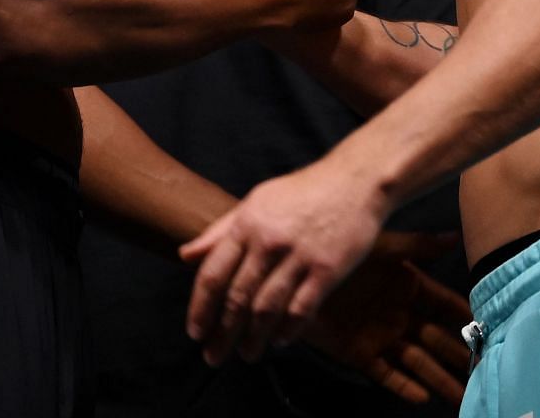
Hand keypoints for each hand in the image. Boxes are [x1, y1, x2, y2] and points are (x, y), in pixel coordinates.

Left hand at [180, 154, 387, 366]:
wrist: (354, 181)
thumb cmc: (301, 192)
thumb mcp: (255, 202)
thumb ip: (220, 231)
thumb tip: (185, 256)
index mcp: (247, 224)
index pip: (213, 274)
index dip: (200, 308)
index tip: (195, 332)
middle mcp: (269, 242)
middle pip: (237, 298)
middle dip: (222, 333)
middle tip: (213, 357)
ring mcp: (299, 256)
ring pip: (267, 308)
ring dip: (254, 338)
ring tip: (247, 354)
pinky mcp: (328, 269)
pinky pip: (302, 309)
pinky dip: (288, 330)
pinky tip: (279, 341)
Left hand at [305, 231, 470, 408]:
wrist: (296, 273)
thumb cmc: (343, 255)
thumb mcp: (383, 247)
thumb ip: (419, 246)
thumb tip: (456, 237)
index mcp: (408, 287)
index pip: (445, 306)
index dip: (466, 318)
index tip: (492, 330)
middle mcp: (400, 314)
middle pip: (438, 340)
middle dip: (461, 357)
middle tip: (487, 373)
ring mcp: (382, 336)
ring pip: (418, 362)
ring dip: (439, 379)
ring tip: (463, 397)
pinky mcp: (360, 354)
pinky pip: (386, 373)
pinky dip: (403, 386)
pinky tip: (422, 398)